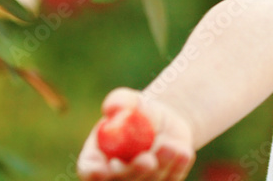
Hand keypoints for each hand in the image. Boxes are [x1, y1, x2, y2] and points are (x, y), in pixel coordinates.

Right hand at [77, 88, 195, 180]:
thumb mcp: (130, 100)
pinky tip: (183, 152)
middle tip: (147, 159)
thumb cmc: (138, 111)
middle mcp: (113, 178)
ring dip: (160, 167)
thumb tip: (112, 108)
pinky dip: (176, 168)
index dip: (96, 173)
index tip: (109, 166)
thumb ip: (119, 101)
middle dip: (134, 173)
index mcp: (95, 159)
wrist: (163, 122)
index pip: (90, 171)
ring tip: (170, 145)